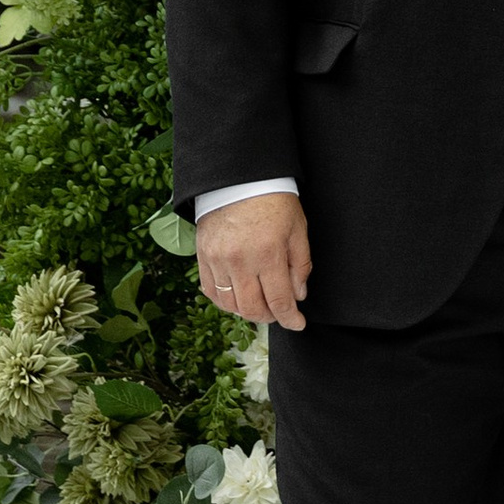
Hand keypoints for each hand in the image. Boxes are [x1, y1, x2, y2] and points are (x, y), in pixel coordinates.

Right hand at [197, 191, 310, 333]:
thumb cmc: (273, 201)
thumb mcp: (298, 229)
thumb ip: (300, 265)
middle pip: (252, 308)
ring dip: (247, 311)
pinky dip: (224, 301)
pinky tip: (237, 298)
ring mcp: (218, 260)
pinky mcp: (203, 256)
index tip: (297, 323)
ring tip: (259, 305)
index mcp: (268, 254)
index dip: (290, 318)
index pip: (279, 300)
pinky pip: (210, 291)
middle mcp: (241, 261)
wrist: (240, 179)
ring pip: (230, 304)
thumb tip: (298, 295)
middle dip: (269, 317)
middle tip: (279, 313)